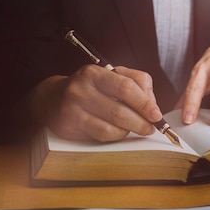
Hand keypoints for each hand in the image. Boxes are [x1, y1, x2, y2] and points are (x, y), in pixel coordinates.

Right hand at [31, 65, 163, 141]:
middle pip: (119, 111)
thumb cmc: (90, 87)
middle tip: (151, 128)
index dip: (145, 103)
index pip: (126, 88)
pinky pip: (101, 136)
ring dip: (129, 130)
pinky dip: (116, 136)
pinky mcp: (69, 127)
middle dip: (141, 122)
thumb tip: (152, 102)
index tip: (156, 114)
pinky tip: (119, 131)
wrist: (52, 99)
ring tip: (136, 129)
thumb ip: (137, 81)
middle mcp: (80, 90)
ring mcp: (73, 110)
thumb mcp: (111, 75)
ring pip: (111, 127)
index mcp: (94, 73)